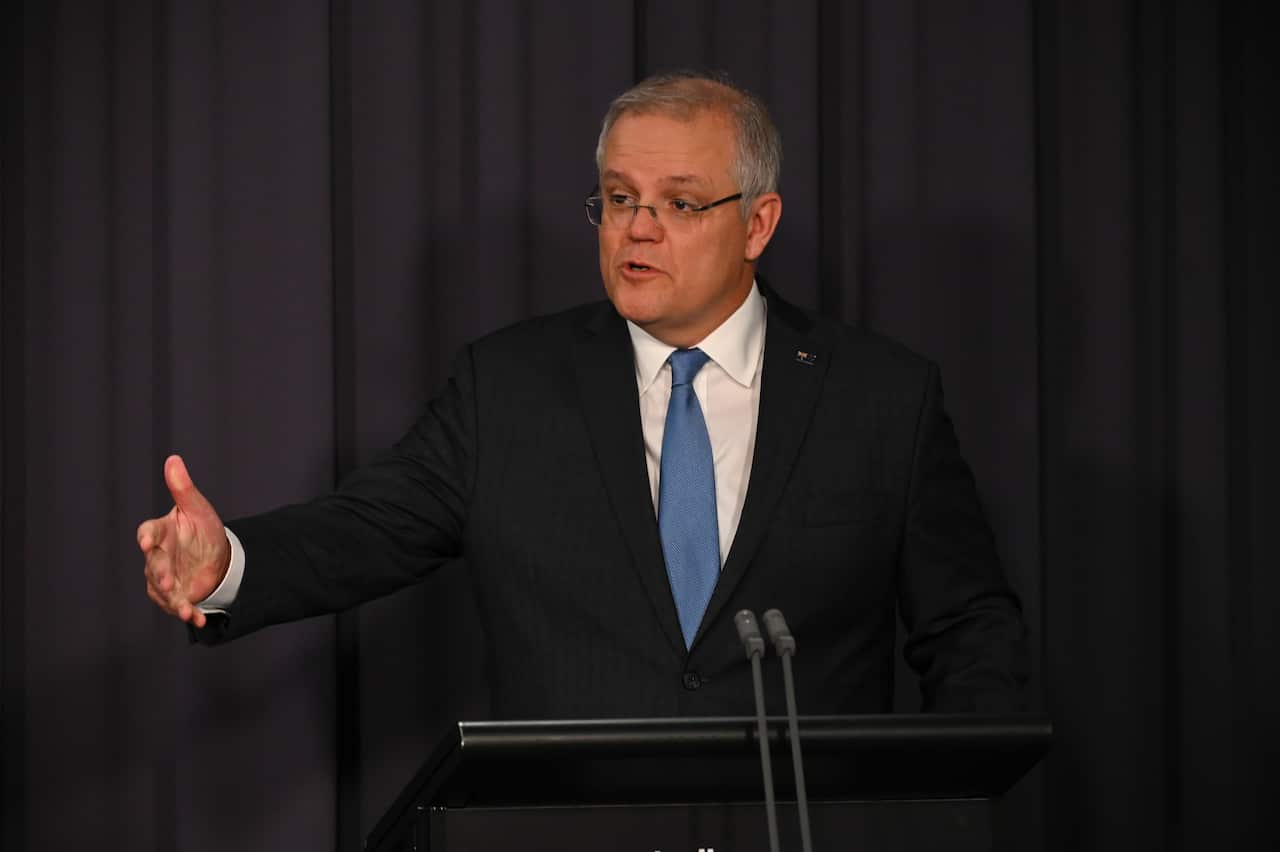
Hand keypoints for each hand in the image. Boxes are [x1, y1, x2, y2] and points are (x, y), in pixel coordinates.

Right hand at [138, 455, 230, 628]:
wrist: (217, 556)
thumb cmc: (202, 528)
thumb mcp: (198, 508)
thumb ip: (184, 488)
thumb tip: (174, 459)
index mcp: (161, 532)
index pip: (149, 532)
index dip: (146, 537)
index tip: (146, 541)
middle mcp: (158, 556)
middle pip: (155, 565)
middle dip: (161, 574)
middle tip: (169, 582)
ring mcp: (165, 577)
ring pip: (163, 589)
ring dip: (173, 600)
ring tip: (185, 609)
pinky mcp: (175, 595)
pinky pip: (178, 604)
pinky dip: (188, 612)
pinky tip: (197, 618)